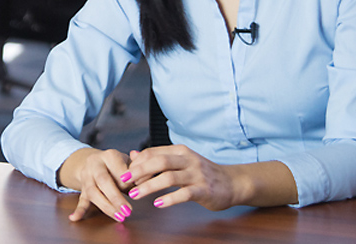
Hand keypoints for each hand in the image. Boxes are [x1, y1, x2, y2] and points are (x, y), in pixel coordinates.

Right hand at [58, 147, 134, 221]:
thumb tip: (143, 180)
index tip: (137, 192)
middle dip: (116, 197)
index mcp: (109, 155)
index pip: (119, 170)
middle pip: (103, 180)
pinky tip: (75, 218)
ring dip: (106, 206)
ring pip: (92, 191)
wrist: (94, 161)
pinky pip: (80, 199)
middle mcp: (95, 164)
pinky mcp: (83, 189)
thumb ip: (136, 171)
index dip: (128, 182)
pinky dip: (79, 210)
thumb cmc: (117, 164)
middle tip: (127, 211)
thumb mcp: (128, 162)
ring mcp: (87, 177)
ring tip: (119, 217)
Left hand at [121, 145, 240, 210]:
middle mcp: (188, 160)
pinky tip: (158, 204)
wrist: (232, 183)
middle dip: (138, 172)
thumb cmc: (202, 173)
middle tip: (124, 182)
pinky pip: (184, 194)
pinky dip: (169, 199)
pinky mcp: (204, 190)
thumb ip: (158, 158)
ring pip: (169, 177)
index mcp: (180, 151)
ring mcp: (197, 174)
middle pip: (159, 162)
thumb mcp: (181, 162)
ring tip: (135, 195)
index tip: (124, 174)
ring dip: (149, 186)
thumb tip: (133, 154)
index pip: (153, 153)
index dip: (136, 163)